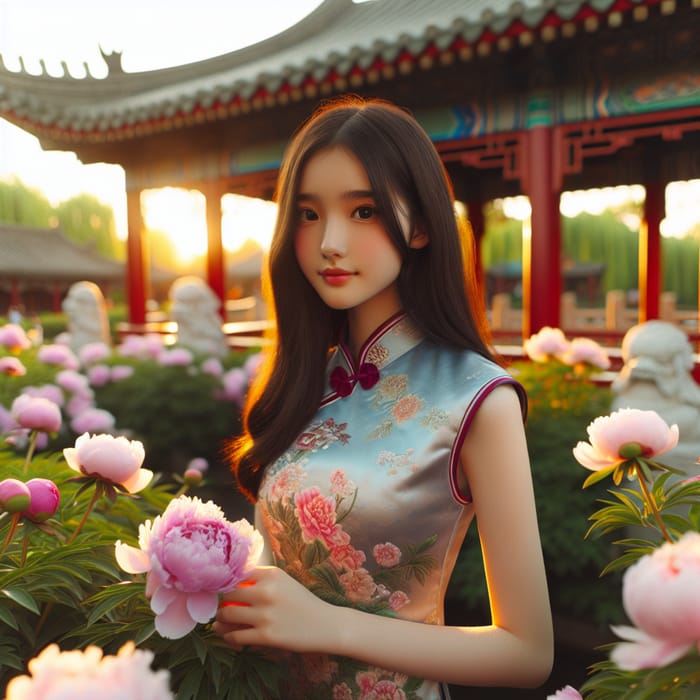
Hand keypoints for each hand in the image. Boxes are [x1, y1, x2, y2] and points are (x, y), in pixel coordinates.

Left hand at [212, 565, 334, 652]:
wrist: (327, 625)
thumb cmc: (303, 603)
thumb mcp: (284, 583)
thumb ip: (260, 580)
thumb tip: (229, 585)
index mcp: (271, 574)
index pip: (236, 573)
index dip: (224, 582)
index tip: (219, 590)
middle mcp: (266, 591)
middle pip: (227, 593)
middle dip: (221, 602)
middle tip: (220, 609)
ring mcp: (265, 614)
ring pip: (227, 615)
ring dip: (221, 621)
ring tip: (221, 623)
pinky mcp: (267, 636)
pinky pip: (236, 636)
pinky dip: (230, 637)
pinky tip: (232, 637)